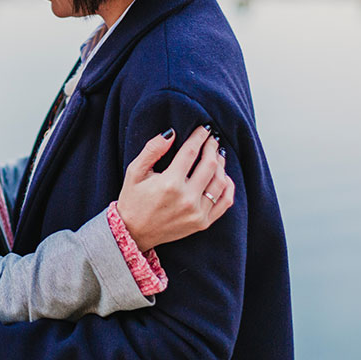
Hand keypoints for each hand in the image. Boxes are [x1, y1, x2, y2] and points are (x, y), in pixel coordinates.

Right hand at [116, 125, 234, 250]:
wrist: (133, 232)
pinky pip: (225, 202)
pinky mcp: (202, 223)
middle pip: (209, 165)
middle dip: (212, 148)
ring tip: (217, 155)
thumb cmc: (132, 199)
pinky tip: (223, 176)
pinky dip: (228, 187)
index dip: (199, 137)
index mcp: (169, 183)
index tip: (204, 128)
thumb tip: (171, 133)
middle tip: (211, 139)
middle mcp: (186, 198)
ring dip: (221, 165)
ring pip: (220, 182)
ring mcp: (197, 212)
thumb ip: (152, 150)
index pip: (191, 152)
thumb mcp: (135, 171)